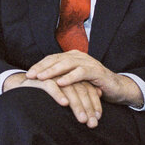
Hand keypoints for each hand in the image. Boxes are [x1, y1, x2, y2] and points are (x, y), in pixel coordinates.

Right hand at [3, 72, 102, 127]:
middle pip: (81, 89)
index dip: (94, 103)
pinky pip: (51, 86)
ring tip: (82, 120)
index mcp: (71, 75)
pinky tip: (64, 104)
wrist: (22, 84)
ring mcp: (53, 75)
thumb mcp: (65, 90)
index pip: (87, 88)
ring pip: (70, 89)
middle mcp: (64, 73)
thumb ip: (81, 90)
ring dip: (77, 105)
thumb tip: (100, 93)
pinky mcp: (41, 78)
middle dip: (88, 108)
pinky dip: (58, 94)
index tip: (97, 119)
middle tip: (92, 124)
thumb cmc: (46, 90)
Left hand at [26, 50, 143, 107]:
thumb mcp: (74, 82)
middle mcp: (78, 56)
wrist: (116, 89)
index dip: (39, 66)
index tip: (27, 75)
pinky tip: (60, 83)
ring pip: (66, 64)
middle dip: (42, 68)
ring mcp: (87, 62)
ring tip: (41, 78)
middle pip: (56, 59)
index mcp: (71, 57)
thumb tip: (40, 85)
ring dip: (52, 71)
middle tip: (30, 76)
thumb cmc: (92, 86)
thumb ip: (60, 79)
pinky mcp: (96, 70)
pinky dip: (70, 77)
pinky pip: (81, 72)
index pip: (51, 59)